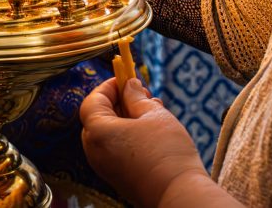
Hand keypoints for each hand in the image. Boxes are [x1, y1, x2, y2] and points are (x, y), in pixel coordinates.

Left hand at [80, 78, 208, 207]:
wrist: (178, 195)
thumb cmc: (166, 152)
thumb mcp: (153, 115)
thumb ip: (136, 97)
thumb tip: (129, 85)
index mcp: (98, 132)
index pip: (93, 100)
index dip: (109, 86)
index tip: (126, 78)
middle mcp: (95, 151)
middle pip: (99, 117)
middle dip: (119, 101)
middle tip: (142, 93)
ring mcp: (104, 167)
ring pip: (109, 133)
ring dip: (127, 118)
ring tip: (154, 110)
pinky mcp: (117, 177)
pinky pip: (115, 148)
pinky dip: (129, 135)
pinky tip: (153, 130)